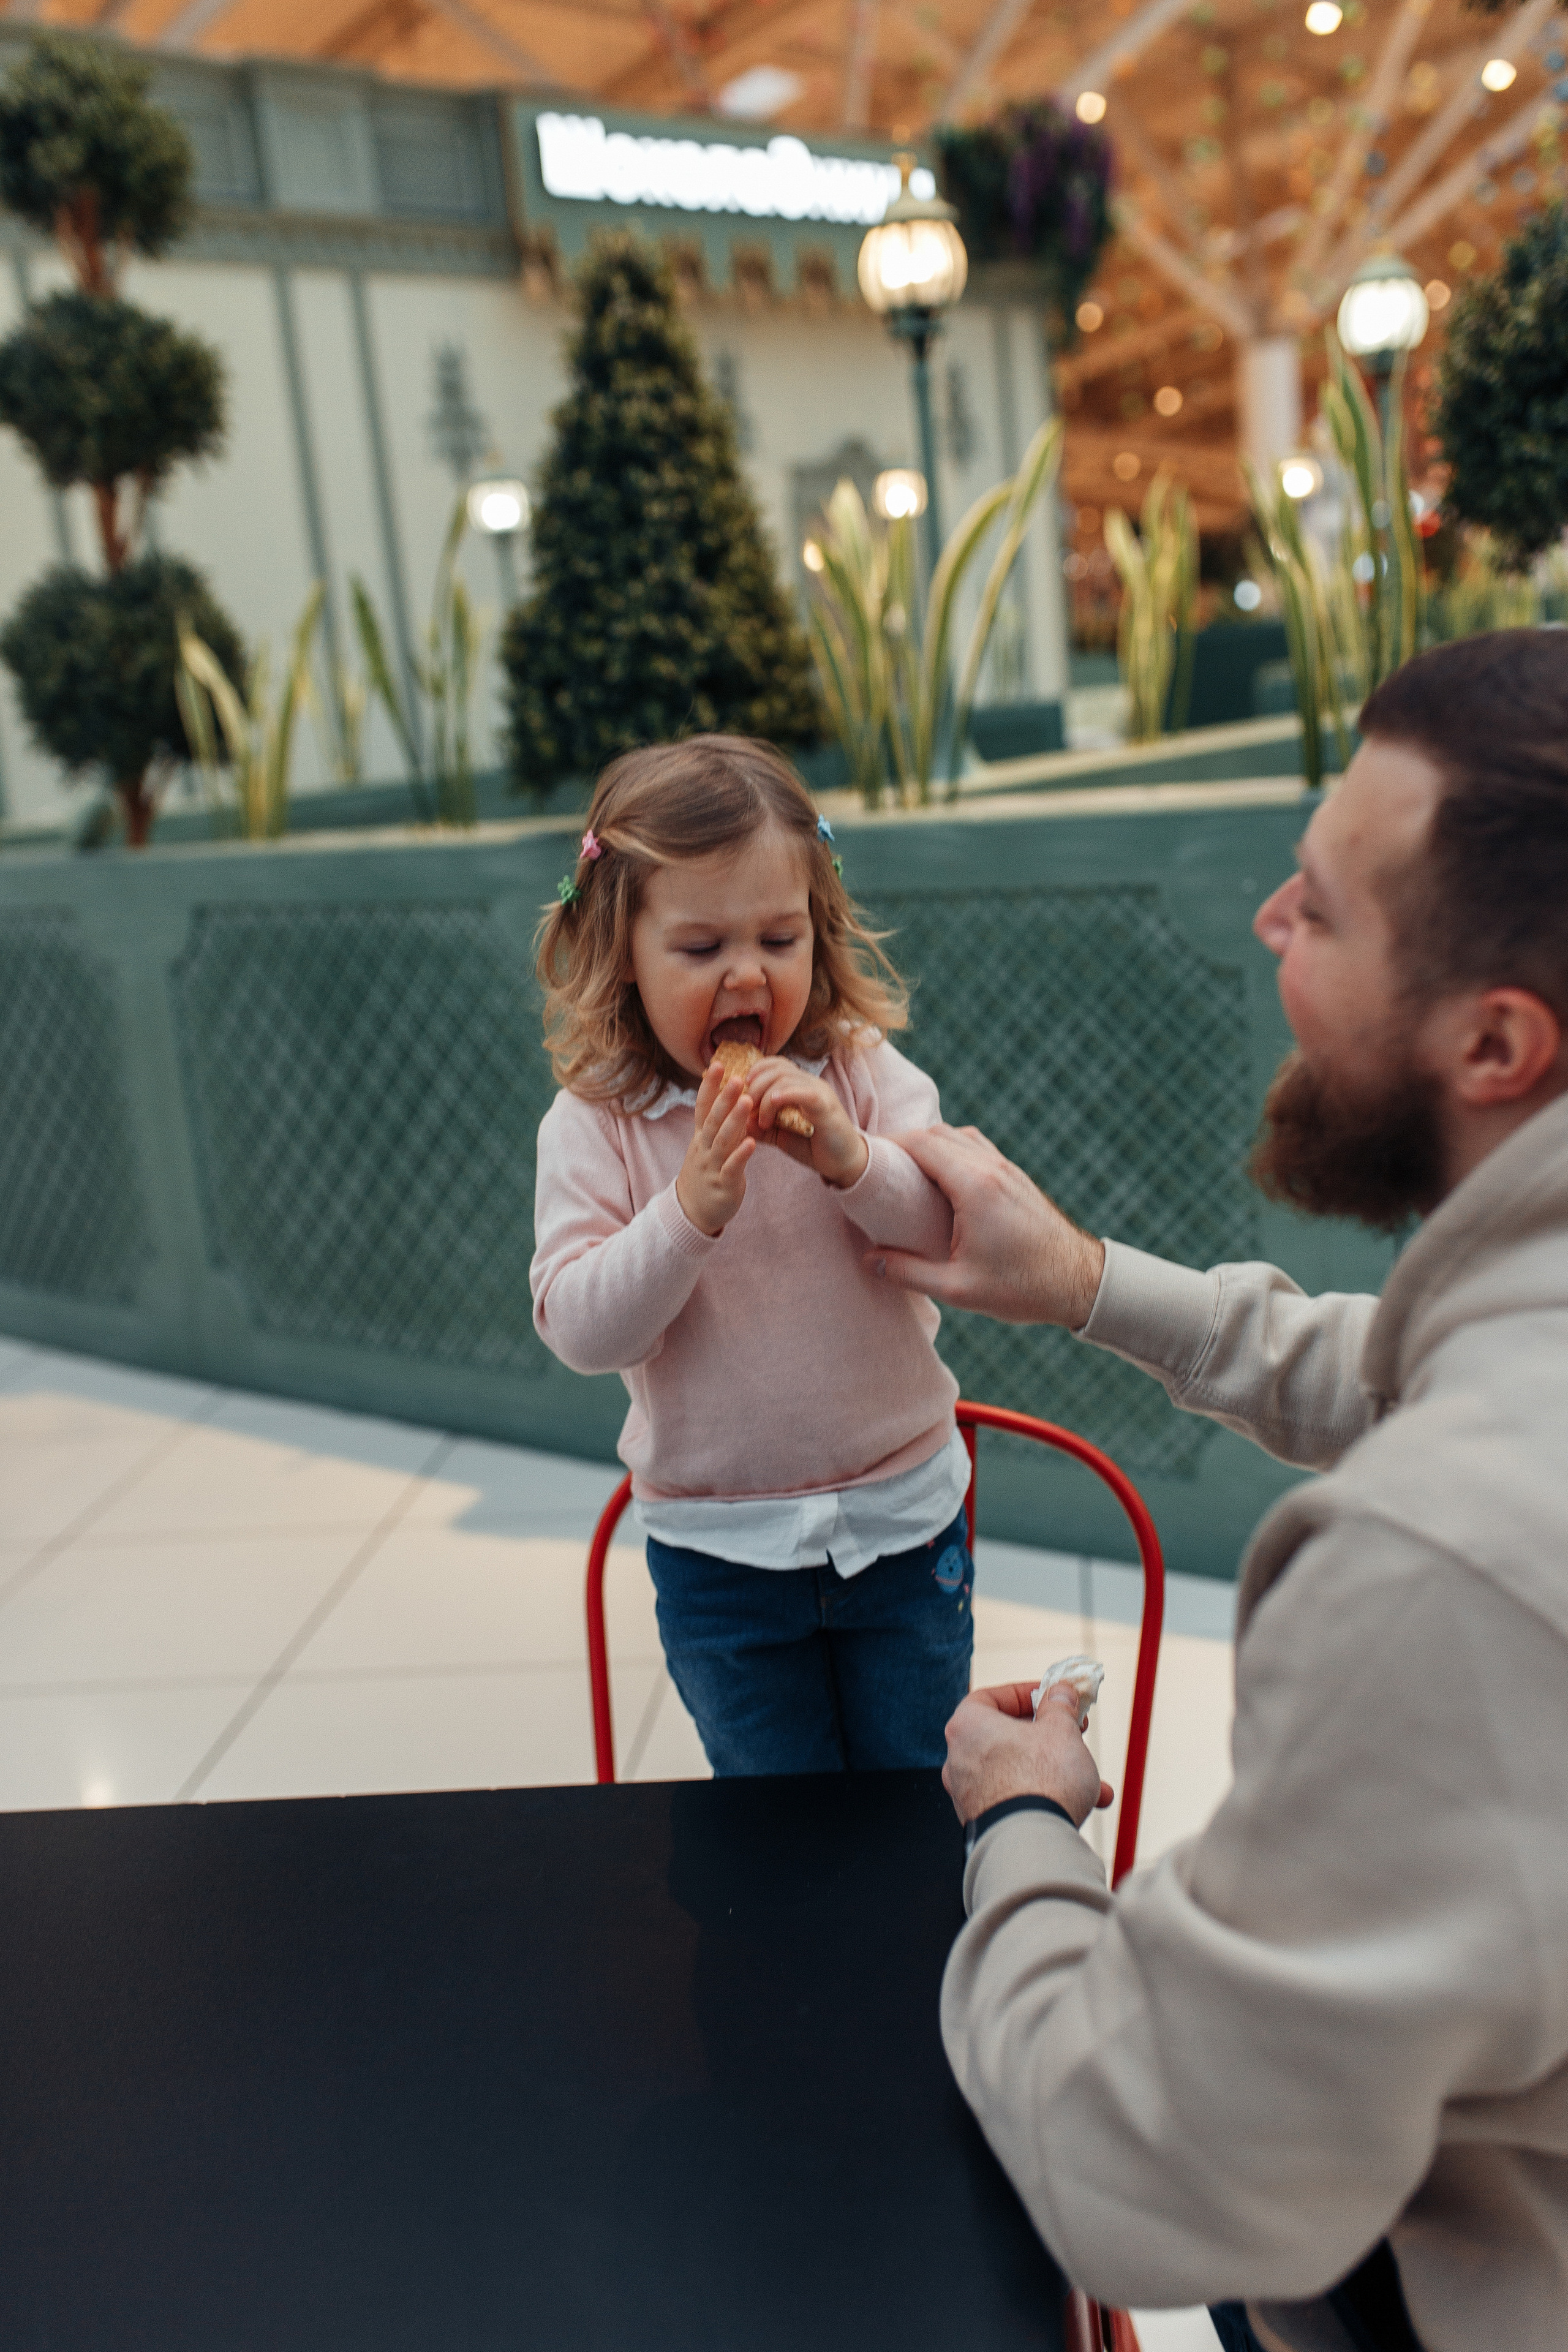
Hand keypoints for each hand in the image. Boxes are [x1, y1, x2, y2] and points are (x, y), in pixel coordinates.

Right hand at [676, 1063, 755, 1236]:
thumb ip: (719, 1124)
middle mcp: (704, 1148)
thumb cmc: (706, 1173)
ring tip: (747, 1102)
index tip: (719, 1064)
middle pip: (713, 1119)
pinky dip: (740, 1155)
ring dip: (735, 1120)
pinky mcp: (723, 1184)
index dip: (709, 1086)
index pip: (703, 1107)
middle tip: (737, 1077)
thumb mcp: (709, 1146)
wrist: (693, 1212)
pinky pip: (732, 1168)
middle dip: (724, 1098)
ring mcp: (712, 1166)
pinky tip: (752, 1143)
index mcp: (701, 1137)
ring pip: (722, 1140)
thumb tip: (732, 1096)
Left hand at [742, 1057, 869, 1188]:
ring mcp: (819, 1092)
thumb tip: (741, 1122)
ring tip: (763, 1120)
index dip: (756, 1071)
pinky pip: (804, 1092)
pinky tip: (772, 1105)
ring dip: (766, 1097)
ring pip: (785, 1078)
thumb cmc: (814, 1147)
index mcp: (799, 1086)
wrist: (844, 1162)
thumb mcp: (782, 1137)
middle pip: (777, 1068)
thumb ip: (763, 1128)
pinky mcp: (826, 1106)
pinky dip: (784, 1095)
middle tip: (747, 1108)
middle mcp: (809, 1083)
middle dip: (755, 1085)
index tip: (742, 1091)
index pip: (776, 1064)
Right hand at [866, 1124, 1104, 1327]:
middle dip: (902, 1141)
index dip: (887, 1144)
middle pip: (937, 1132)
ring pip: (958, 1134)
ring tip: (904, 1170)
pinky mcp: (1016, 1177)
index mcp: (975, 1187)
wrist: (1080, 1282)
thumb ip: (908, 1272)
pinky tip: (940, 1176)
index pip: (921, 1143)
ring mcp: (1008, 1169)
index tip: (863, 1157)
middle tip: (876, 1164)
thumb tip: (870, 1260)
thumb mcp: (958, 1289)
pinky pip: (977, 1147)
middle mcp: (992, 1168)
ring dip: (929, 1143)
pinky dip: (952, 1149)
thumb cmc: (1023, 1288)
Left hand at [942, 1680, 1114, 1827]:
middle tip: (1074, 1731)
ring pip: (1019, 1771)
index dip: (1024, 1693)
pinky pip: (1018, 1799)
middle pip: (1007, 1735)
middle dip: (1049, 1736)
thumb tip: (1060, 1692)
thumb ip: (1060, 1706)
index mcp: (967, 1726)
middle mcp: (959, 1760)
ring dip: (1058, 1770)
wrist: (1033, 1846)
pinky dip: (1047, 1797)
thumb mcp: (1061, 1730)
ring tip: (1094, 1778)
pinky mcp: (984, 1822)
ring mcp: (969, 1795)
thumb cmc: (1041, 1781)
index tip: (1052, 1695)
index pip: (990, 1697)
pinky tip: (1087, 1803)